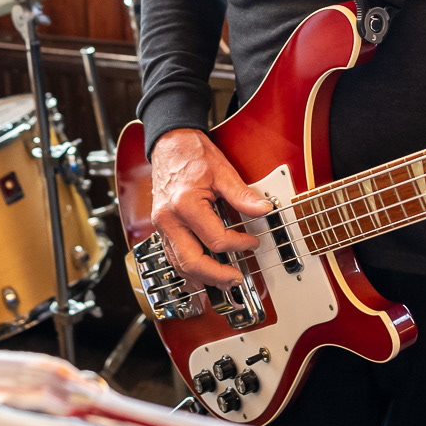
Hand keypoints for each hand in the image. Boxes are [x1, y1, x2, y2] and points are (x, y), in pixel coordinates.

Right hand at [148, 127, 272, 289]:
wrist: (170, 144)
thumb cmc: (192, 155)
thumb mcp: (222, 172)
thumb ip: (242, 195)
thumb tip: (263, 210)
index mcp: (185, 205)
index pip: (216, 240)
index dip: (239, 244)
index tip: (252, 242)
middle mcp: (169, 220)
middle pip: (192, 262)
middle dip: (216, 275)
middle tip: (236, 278)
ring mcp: (162, 226)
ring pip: (179, 265)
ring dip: (202, 277)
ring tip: (223, 281)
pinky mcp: (161, 228)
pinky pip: (172, 256)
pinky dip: (188, 268)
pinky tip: (203, 273)